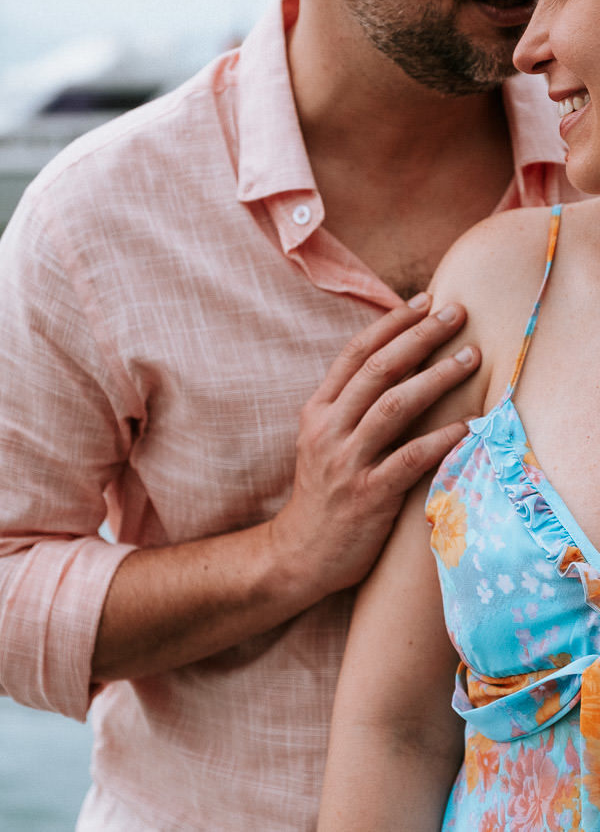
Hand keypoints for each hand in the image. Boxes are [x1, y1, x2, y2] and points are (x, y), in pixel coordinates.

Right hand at [272, 295, 478, 596]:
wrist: (300, 553)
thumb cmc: (323, 493)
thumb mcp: (323, 440)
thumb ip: (351, 406)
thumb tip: (399, 365)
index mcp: (317, 410)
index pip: (355, 354)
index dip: (391, 323)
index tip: (424, 300)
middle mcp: (329, 429)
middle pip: (378, 370)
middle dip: (420, 336)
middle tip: (456, 313)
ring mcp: (347, 462)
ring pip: (395, 406)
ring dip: (436, 377)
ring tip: (471, 357)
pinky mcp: (368, 495)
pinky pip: (410, 459)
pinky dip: (442, 439)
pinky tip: (470, 426)